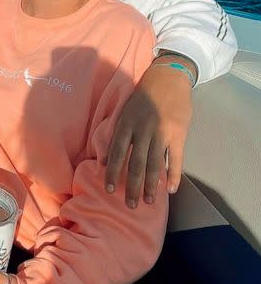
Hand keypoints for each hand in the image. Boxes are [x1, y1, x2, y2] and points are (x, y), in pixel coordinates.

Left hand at [104, 63, 192, 206]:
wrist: (168, 77)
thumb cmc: (142, 96)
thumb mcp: (125, 111)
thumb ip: (118, 134)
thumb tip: (105, 159)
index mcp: (126, 123)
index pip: (116, 152)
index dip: (111, 172)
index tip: (108, 190)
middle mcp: (142, 129)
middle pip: (135, 163)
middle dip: (131, 186)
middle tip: (129, 205)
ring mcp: (162, 132)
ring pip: (154, 164)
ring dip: (150, 185)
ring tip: (147, 201)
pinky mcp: (178, 133)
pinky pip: (176, 159)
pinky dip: (173, 175)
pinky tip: (170, 190)